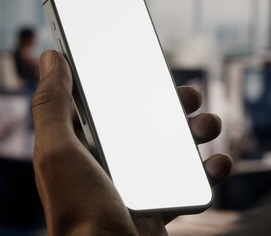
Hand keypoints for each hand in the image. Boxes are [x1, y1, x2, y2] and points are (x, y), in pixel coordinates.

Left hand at [32, 50, 232, 235]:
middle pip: (147, 124)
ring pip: (172, 150)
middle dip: (173, 107)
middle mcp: (110, 164)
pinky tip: (219, 164)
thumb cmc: (78, 212)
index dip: (130, 85)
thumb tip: (52, 59)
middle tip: (191, 96)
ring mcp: (137, 186)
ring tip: (210, 125)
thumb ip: (51, 105)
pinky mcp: (159, 206)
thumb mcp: (57, 153)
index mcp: (85, 148)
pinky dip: (208, 172)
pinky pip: (189, 183)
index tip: (152, 70)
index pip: (109, 106)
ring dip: (196, 134)